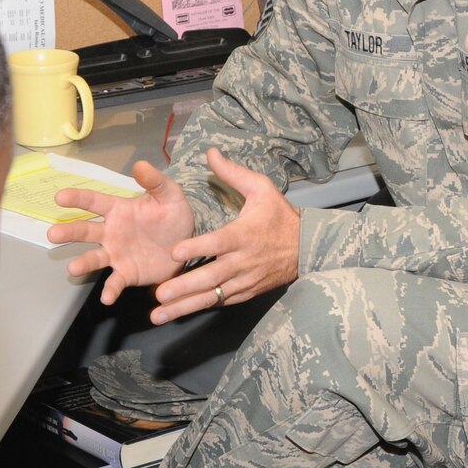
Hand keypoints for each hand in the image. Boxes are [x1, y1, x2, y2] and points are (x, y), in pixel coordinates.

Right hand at [47, 160, 196, 305]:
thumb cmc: (173, 217)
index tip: (60, 197)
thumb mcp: (170, 196)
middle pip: (86, 231)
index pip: (94, 201)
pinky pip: (115, 281)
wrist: (187, 245)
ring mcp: (116, 254)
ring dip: (83, 263)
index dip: (77, 198)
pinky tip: (107, 297)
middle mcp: (111, 232)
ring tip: (73, 267)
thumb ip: (155, 182)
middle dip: (68, 232)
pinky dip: (110, 289)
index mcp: (119, 210)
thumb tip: (140, 165)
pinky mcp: (126, 273)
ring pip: (94, 258)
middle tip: (52, 234)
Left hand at [150, 148, 300, 324]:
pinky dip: (201, 307)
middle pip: (211, 276)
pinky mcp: (247, 292)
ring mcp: (245, 280)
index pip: (217, 242)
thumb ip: (233, 173)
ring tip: (160, 314)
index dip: (197, 248)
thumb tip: (210, 152)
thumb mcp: (261, 188)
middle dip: (184, 287)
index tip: (175, 253)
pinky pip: (222, 301)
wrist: (308, 247)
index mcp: (243, 234)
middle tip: (159, 294)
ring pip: (213, 295)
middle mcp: (242, 260)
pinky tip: (179, 312)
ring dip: (185, 305)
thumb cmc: (280, 216)